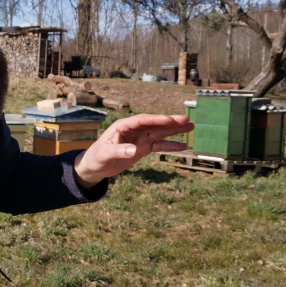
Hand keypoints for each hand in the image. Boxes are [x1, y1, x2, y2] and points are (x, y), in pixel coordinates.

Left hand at [73, 114, 192, 187]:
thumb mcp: (105, 154)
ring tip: (191, 127)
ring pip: (159, 133)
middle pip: (154, 124)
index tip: (170, 120)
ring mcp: (139, 139)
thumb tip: (133, 150)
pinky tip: (183, 146)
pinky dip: (170, 146)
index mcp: (123, 126)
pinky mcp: (142, 149)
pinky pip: (158, 146)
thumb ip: (119, 151)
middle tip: (187, 120)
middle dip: (171, 123)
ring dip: (174, 131)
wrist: (94, 167)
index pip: (142, 120)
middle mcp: (133, 130)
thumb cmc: (96, 157)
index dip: (156, 120)